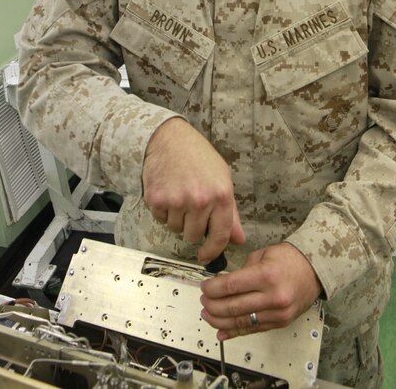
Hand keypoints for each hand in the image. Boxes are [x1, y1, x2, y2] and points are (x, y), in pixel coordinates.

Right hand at [142, 117, 244, 262]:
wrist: (169, 138)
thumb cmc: (198, 157)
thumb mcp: (222, 179)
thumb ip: (230, 213)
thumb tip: (239, 240)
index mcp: (221, 195)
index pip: (220, 236)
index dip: (212, 251)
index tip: (206, 256)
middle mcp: (200, 200)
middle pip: (193, 236)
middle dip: (192, 227)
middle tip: (190, 206)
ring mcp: (177, 200)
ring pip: (176, 229)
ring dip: (177, 218)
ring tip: (179, 194)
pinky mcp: (157, 199)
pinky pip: (161, 219)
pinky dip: (163, 211)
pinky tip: (168, 191)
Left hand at [200, 242, 321, 338]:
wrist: (314, 270)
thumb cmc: (289, 259)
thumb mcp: (262, 255)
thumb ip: (242, 271)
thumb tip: (221, 284)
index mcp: (266, 276)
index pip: (230, 287)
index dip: (212, 289)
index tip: (204, 287)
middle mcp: (272, 298)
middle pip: (233, 307)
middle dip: (212, 305)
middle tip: (203, 300)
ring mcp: (277, 314)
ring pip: (240, 322)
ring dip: (219, 321)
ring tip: (207, 314)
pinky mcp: (279, 323)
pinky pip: (252, 330)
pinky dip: (234, 332)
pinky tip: (221, 332)